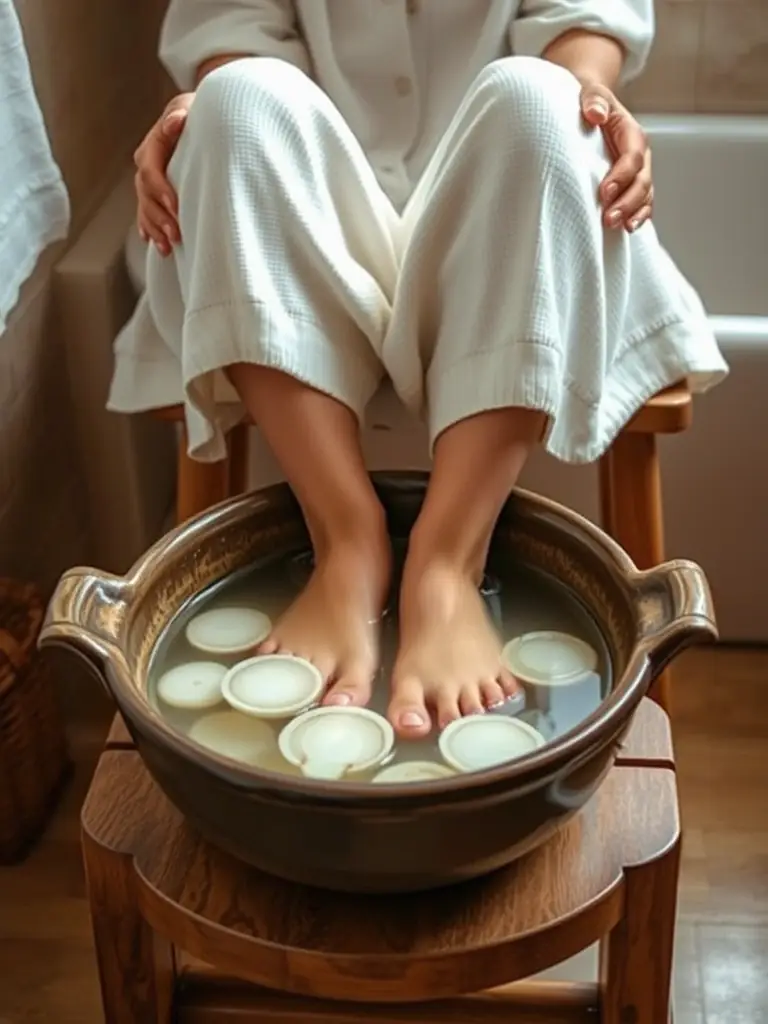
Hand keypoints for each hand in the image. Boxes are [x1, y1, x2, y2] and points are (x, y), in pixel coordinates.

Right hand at [134, 93, 194, 255]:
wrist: (208, 120)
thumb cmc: (202, 114)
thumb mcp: (192, 107)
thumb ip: (181, 115)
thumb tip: (175, 123)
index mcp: (153, 146)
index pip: (150, 171)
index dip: (161, 190)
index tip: (176, 206)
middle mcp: (148, 165)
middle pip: (145, 195)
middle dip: (158, 217)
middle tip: (176, 235)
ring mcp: (151, 181)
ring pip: (145, 208)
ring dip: (155, 229)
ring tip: (168, 248)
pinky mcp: (158, 194)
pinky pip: (148, 214)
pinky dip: (152, 230)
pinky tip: (157, 246)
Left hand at [579, 83, 652, 233]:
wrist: (592, 110)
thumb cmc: (590, 104)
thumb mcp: (590, 93)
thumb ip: (593, 100)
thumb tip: (595, 114)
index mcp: (631, 133)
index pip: (632, 157)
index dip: (621, 176)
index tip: (604, 192)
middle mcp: (640, 155)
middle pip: (642, 181)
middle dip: (628, 202)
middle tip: (609, 219)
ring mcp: (638, 172)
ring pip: (645, 195)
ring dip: (634, 213)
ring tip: (620, 228)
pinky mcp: (632, 185)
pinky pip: (642, 203)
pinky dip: (638, 216)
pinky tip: (627, 229)